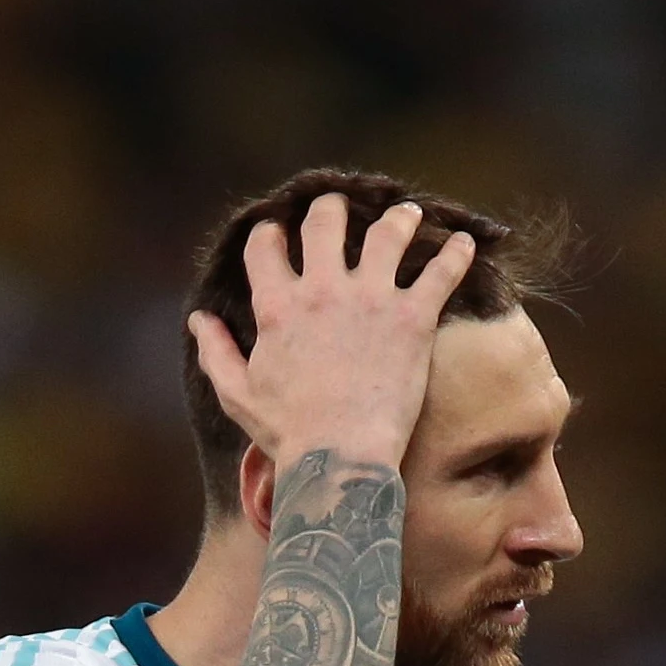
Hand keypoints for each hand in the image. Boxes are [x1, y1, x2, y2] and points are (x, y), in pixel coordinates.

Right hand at [189, 194, 476, 470]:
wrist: (342, 458)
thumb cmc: (288, 433)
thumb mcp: (238, 394)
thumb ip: (215, 351)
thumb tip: (199, 319)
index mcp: (277, 306)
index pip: (266, 246)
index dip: (270, 234)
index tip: (278, 233)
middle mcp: (322, 291)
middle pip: (325, 223)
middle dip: (331, 209)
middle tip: (341, 208)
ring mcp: (371, 300)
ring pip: (388, 234)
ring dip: (399, 218)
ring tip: (408, 213)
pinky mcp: (412, 319)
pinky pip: (440, 274)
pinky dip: (456, 256)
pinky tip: (466, 244)